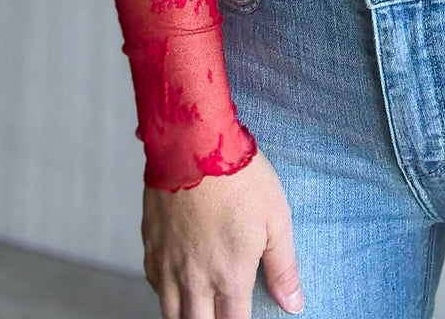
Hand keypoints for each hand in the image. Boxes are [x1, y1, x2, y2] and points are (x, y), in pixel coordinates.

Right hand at [142, 150, 304, 315]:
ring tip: (202, 308)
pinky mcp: (150, 248)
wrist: (194, 142)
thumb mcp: (276, 218)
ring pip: (171, 315)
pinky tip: (179, 283)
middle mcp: (194, 280)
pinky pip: (155, 287)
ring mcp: (168, 266)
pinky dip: (168, 294)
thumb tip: (294, 304)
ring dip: (188, 316)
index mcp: (229, 276)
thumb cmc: (240, 176)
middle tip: (223, 312)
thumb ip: (283, 267)